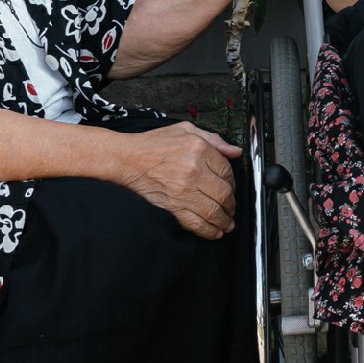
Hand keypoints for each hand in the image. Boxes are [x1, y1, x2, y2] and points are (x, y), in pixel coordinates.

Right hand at [107, 123, 242, 238]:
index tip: (231, 188)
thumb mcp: (186, 130)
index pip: (227, 171)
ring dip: (224, 221)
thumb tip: (235, 151)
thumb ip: (213, 139)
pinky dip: (208, 231)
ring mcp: (183, 191)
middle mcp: (194, 171)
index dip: (233, 182)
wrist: (127, 159)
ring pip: (213, 211)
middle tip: (231, 208)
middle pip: (224, 194)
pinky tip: (214, 232)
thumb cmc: (154, 144)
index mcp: (199, 150)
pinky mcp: (172, 206)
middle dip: (231, 204)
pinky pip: (196, 223)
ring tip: (227, 224)